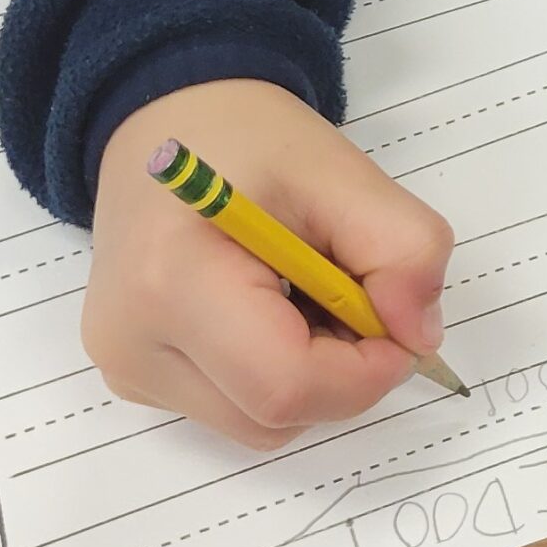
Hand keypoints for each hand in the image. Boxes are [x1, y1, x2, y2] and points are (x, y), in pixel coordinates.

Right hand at [87, 78, 454, 449]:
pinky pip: (233, 407)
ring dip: (312, 374)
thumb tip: (420, 337)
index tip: (398, 324)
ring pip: (257, 424)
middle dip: (341, 371)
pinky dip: (277, 372)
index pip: (284, 384)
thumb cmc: (250, 138)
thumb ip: (402, 248)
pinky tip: (273, 307)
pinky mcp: (135, 377)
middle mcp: (132, 345)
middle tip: (353, 290)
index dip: (362, 372)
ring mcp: (127, 369)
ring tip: (307, 290)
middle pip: (272, 416)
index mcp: (173, 284)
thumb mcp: (342, 171)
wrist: (168, 121)